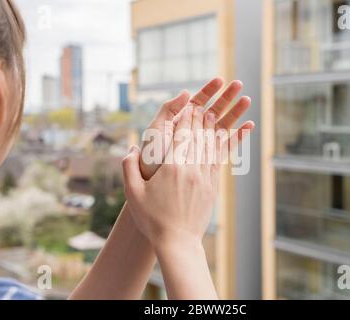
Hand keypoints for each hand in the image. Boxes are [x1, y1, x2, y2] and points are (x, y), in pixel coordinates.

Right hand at [123, 106, 214, 245]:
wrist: (178, 243)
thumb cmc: (152, 219)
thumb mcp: (133, 194)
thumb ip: (129, 168)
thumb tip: (132, 148)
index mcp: (172, 168)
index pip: (181, 136)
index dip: (185, 118)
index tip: (189, 104)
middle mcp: (192, 169)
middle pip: (198, 137)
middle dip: (199, 119)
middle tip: (202, 104)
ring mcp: (204, 179)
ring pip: (210, 147)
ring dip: (211, 129)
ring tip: (212, 115)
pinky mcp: (212, 188)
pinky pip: (218, 161)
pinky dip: (219, 147)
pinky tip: (220, 140)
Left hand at [140, 77, 252, 179]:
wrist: (153, 185)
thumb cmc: (151, 158)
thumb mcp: (156, 129)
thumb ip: (169, 110)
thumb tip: (187, 91)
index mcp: (180, 122)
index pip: (197, 101)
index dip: (209, 90)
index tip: (220, 80)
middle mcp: (194, 131)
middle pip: (214, 110)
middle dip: (226, 97)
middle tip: (239, 84)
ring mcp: (203, 145)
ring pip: (223, 125)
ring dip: (235, 112)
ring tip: (246, 100)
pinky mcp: (210, 159)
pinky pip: (227, 145)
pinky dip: (238, 136)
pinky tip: (249, 126)